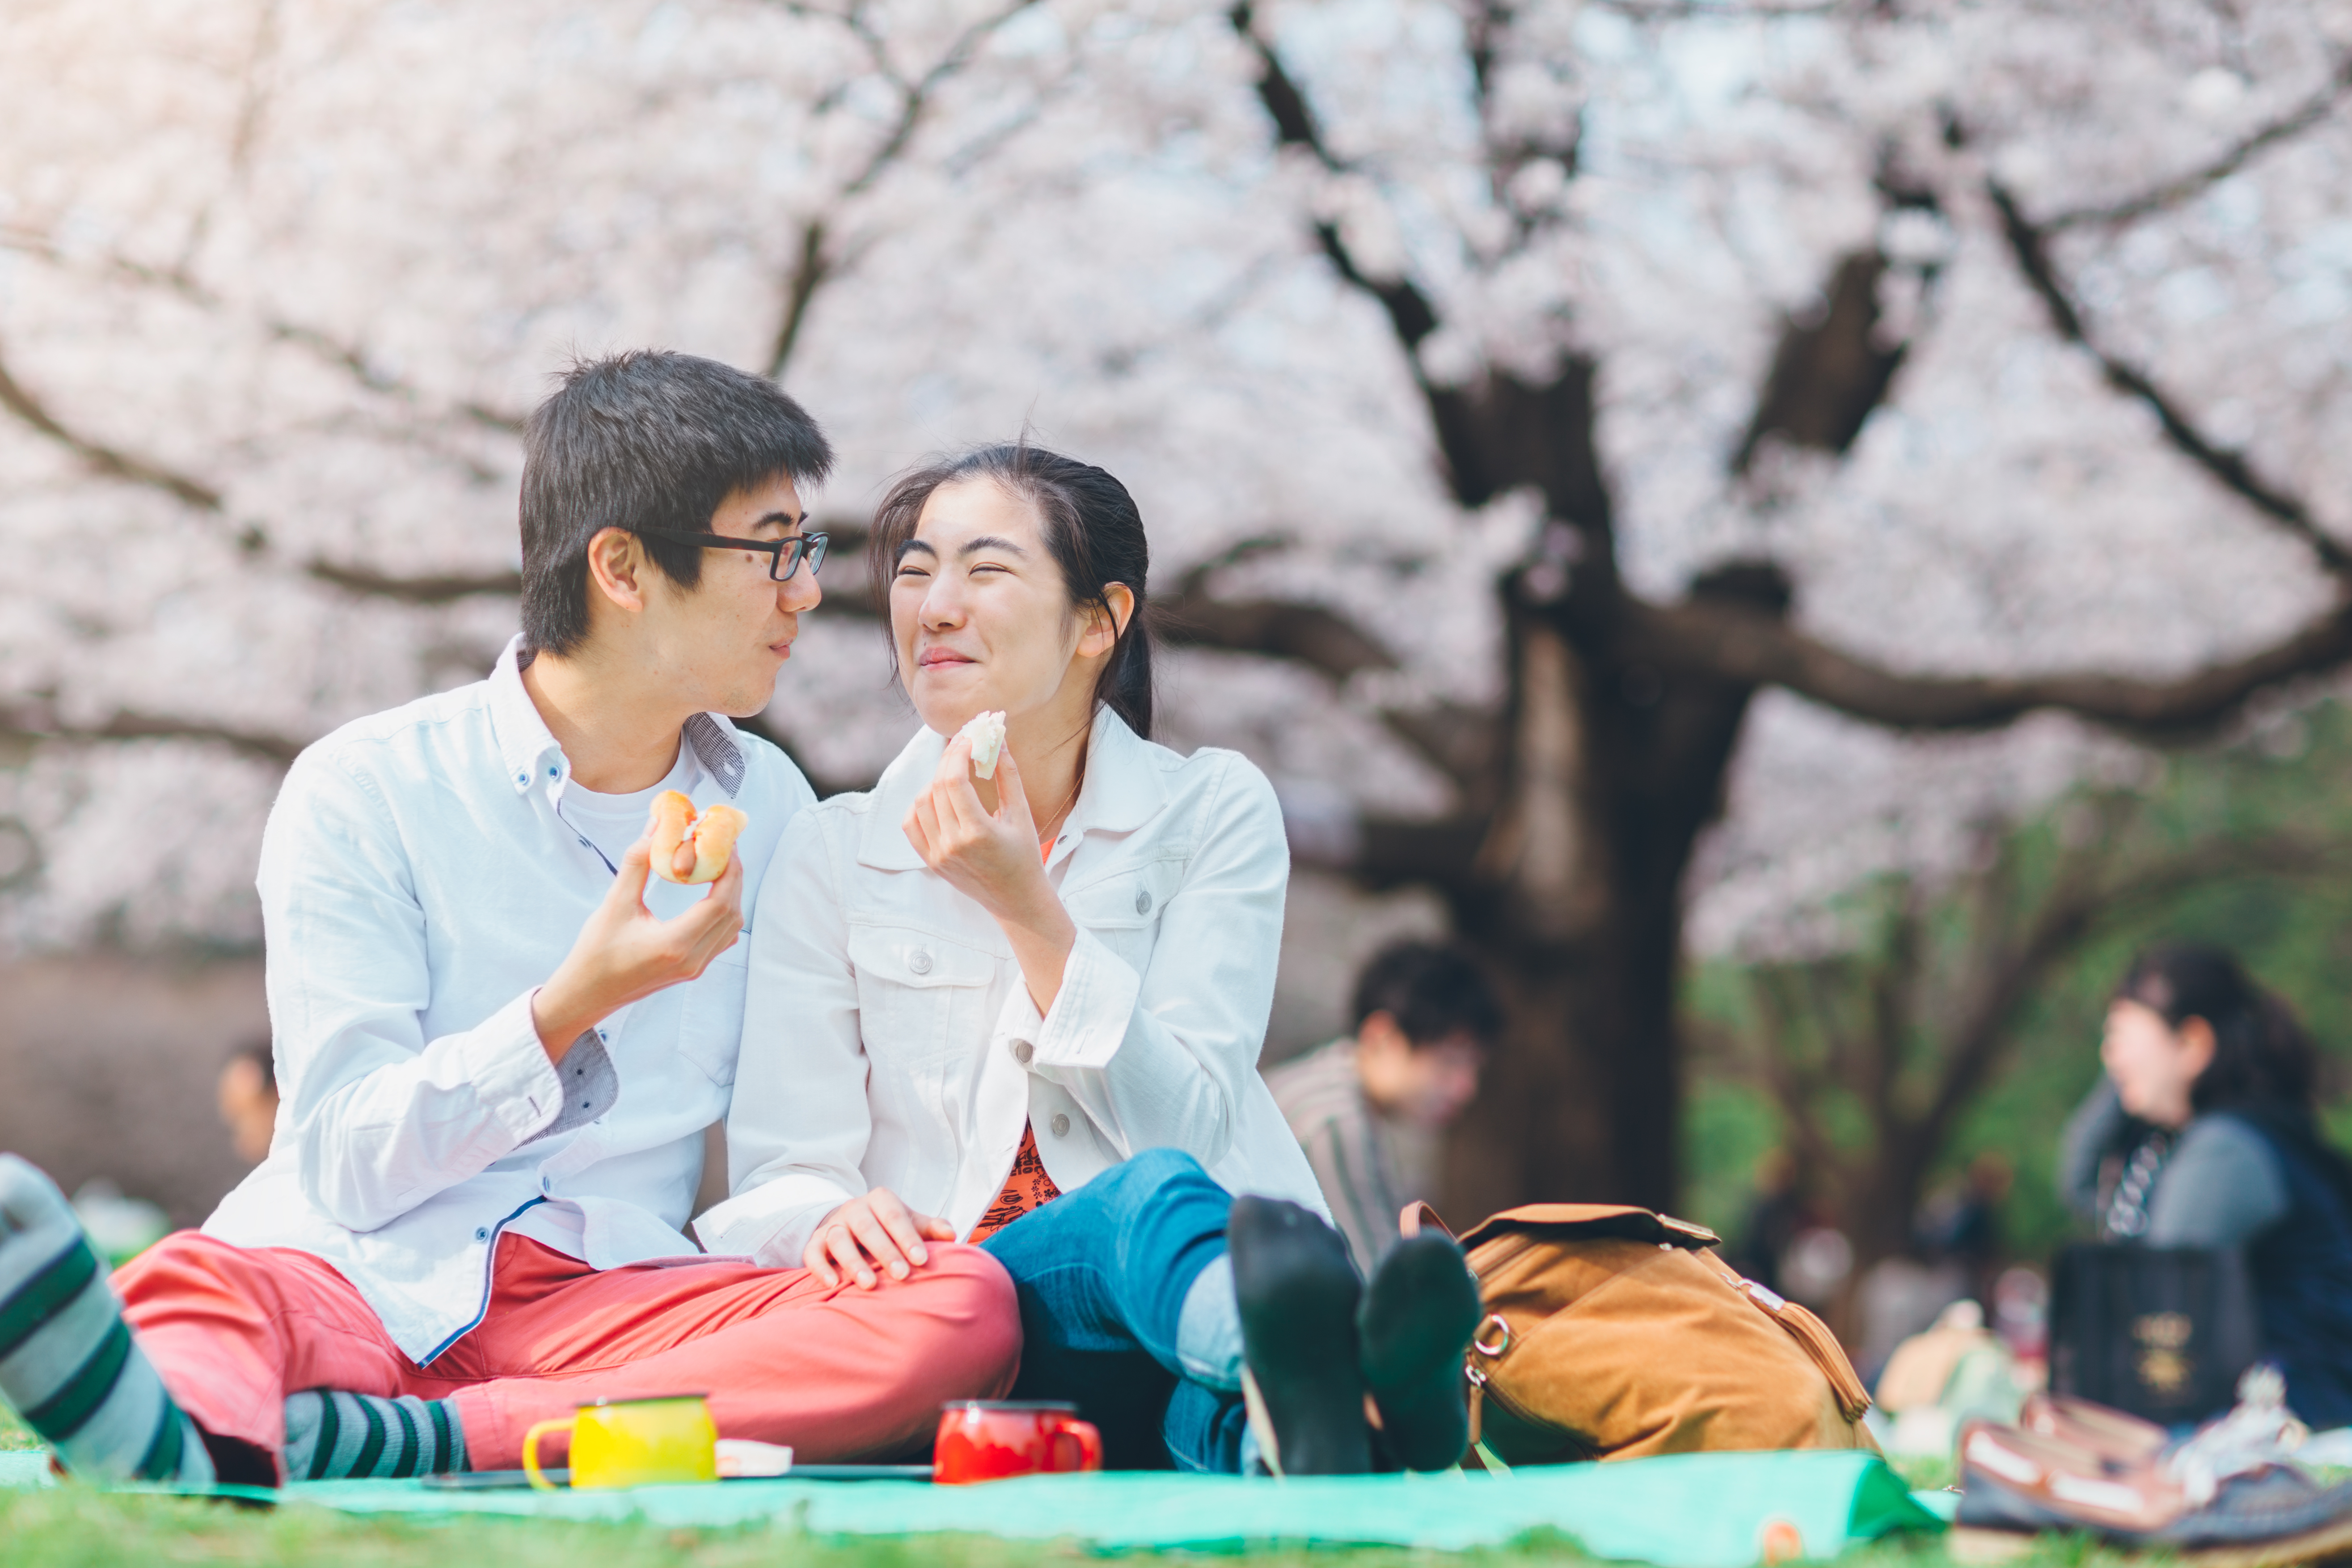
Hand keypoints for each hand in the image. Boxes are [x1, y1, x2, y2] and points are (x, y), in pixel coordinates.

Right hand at [530, 837, 743, 1061]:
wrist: (587, 994)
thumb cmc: (595, 953)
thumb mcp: (614, 904)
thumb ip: (638, 863)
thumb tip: (657, 826)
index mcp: (675, 945)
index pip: (720, 902)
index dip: (729, 870)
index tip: (724, 844)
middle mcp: (692, 960)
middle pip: (732, 913)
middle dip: (733, 876)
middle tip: (724, 848)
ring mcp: (695, 968)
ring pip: (731, 927)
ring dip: (731, 895)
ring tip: (718, 866)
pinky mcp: (692, 970)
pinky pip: (722, 939)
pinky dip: (723, 913)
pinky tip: (710, 894)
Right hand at [804, 1188, 957, 1288]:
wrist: (852, 1223)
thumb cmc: (889, 1227)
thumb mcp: (910, 1222)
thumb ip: (930, 1228)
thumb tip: (951, 1235)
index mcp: (880, 1199)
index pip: (895, 1216)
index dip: (908, 1237)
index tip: (921, 1260)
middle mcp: (854, 1209)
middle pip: (868, 1227)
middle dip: (885, 1252)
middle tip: (902, 1275)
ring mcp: (833, 1225)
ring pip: (839, 1240)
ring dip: (854, 1263)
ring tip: (869, 1285)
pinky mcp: (815, 1242)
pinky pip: (813, 1253)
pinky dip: (820, 1268)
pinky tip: (833, 1284)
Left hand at [902, 736, 1055, 922]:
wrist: (1015, 899)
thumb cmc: (1024, 856)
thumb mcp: (1021, 815)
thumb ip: (1008, 776)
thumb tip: (997, 741)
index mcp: (978, 832)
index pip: (954, 780)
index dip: (958, 752)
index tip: (968, 738)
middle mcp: (952, 844)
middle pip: (937, 786)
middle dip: (949, 758)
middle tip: (961, 744)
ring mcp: (938, 854)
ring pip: (921, 802)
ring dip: (935, 780)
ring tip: (954, 772)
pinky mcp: (930, 861)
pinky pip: (911, 824)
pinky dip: (920, 804)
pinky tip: (936, 795)